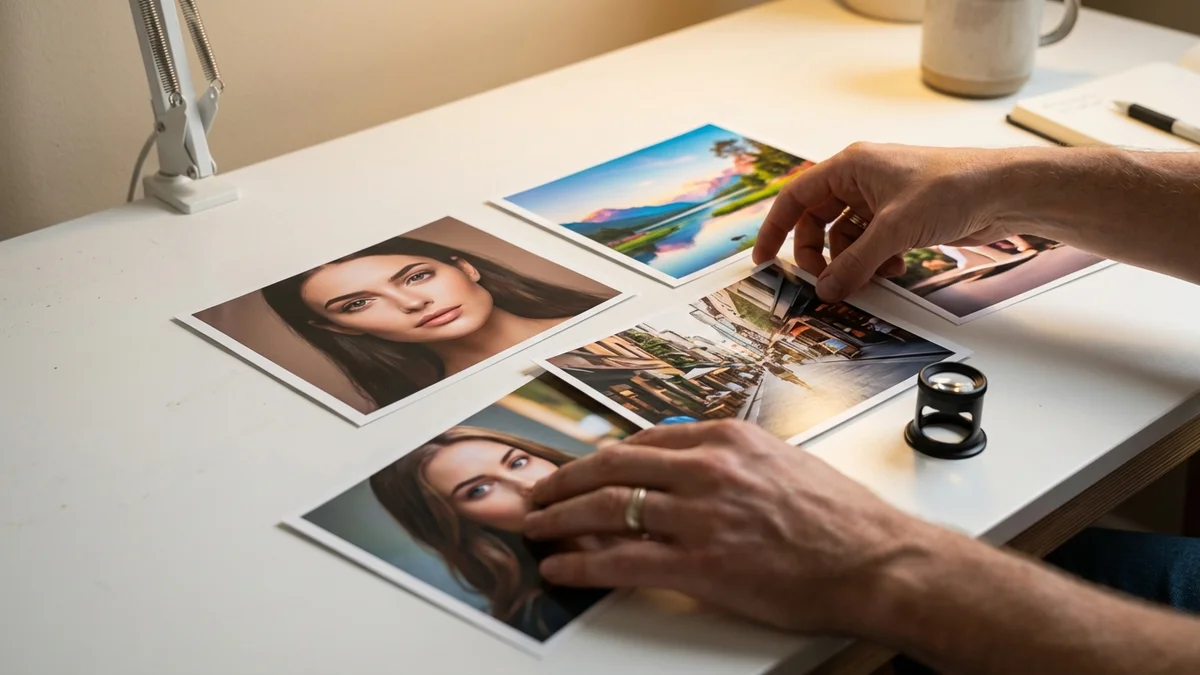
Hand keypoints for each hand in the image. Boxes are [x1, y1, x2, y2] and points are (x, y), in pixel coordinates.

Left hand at [523, 420, 927, 634]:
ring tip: (533, 527)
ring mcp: (700, 516)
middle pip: (612, 467)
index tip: (581, 468)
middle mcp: (707, 469)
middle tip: (538, 491)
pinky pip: (620, 560)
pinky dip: (580, 564)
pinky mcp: (700, 564)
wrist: (878, 562)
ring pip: (606, 509)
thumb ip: (730, 460)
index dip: (600, 458)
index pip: (642, 441)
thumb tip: (689, 465)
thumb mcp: (780, 464)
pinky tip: (559, 568)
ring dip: (558, 518)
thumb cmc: (840, 519)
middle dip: (564, 480)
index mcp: (727, 440)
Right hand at [753, 143, 1028, 301]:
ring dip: (851, 262)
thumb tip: (826, 290)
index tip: (763, 260)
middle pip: (817, 222)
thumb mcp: (893, 230)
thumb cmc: (951, 188)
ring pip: (845, 237)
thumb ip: (854, 263)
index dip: (775, 229)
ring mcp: (880, 198)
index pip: (795, 198)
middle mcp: (860, 179)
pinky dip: (874, 261)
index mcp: (849, 166)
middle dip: (819, 255)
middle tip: (823, 282)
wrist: (1003, 191)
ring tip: (868, 278)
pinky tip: (893, 269)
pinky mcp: (900, 216)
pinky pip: (870, 244)